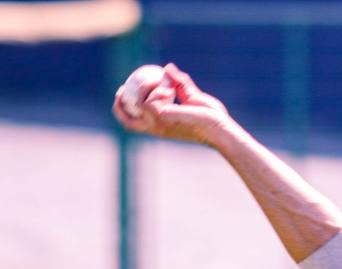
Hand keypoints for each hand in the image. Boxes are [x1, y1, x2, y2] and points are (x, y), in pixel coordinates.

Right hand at [112, 63, 233, 146]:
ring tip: (168, 86)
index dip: (120, 107)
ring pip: (138, 103)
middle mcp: (155, 128)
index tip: (120, 90)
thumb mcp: (192, 98)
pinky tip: (171, 90)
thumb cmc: (211, 118)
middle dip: (121, 100)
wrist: (221, 128)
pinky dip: (158, 90)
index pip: (130, 122)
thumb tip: (168, 68)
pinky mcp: (163, 119)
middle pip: (126, 118)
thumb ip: (180, 84)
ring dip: (148, 88)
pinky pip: (149, 101)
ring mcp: (158, 125)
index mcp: (159, 125)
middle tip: (129, 83)